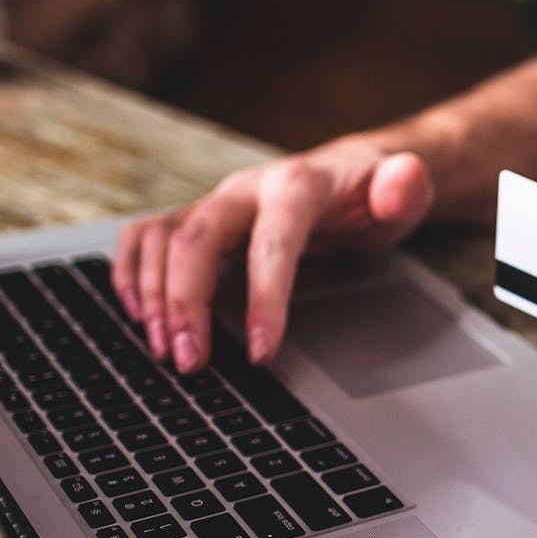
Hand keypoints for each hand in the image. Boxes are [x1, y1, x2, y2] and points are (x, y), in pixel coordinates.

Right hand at [112, 144, 433, 371]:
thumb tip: (404, 182)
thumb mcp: (404, 193)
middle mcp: (246, 189)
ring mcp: (216, 202)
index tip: (261, 353)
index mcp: (296, 185)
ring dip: (153, 296)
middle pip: (197, 237)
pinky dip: (130, 272)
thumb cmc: (373, 194)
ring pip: (162, 238)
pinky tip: (136, 315)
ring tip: (165, 351)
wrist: (349, 175)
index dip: (264, 297)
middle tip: (189, 362)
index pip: (272, 241)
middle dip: (187, 302)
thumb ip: (406, 189)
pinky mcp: (197, 218)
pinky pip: (145, 236)